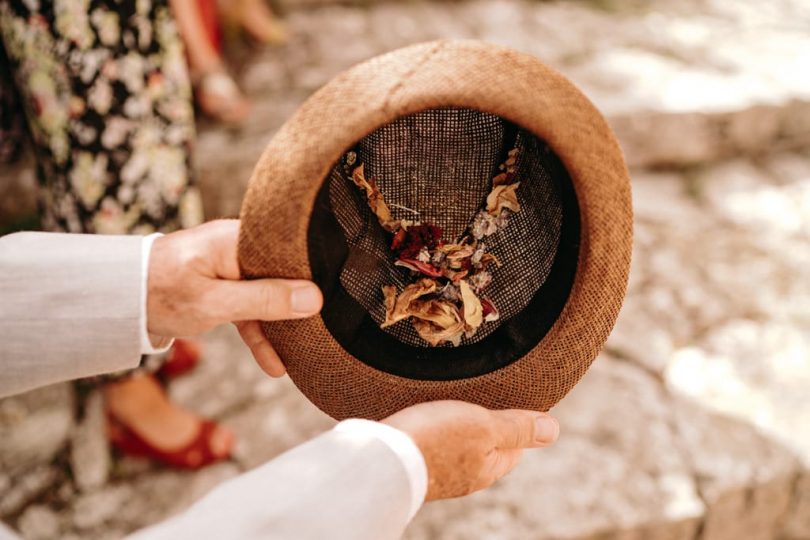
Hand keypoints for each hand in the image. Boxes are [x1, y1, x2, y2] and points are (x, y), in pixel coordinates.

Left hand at [147, 219, 322, 376]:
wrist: (115, 302)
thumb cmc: (160, 294)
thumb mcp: (215, 303)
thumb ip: (263, 301)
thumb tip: (314, 298)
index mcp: (238, 240)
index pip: (288, 253)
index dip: (312, 276)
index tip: (335, 300)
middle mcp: (237, 248)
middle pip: (282, 275)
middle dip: (300, 306)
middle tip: (326, 332)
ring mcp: (230, 267)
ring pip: (267, 296)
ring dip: (279, 328)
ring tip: (302, 357)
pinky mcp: (221, 286)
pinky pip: (249, 308)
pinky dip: (258, 333)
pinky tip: (274, 363)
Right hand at [383, 400, 558, 500]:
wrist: (382, 459)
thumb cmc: (437, 438)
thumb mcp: (485, 426)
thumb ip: (517, 428)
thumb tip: (553, 430)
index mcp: (490, 468)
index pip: (517, 447)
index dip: (518, 422)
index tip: (512, 398)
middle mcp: (467, 476)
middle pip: (488, 447)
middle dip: (487, 424)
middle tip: (480, 395)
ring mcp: (440, 473)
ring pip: (460, 446)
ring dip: (459, 426)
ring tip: (452, 402)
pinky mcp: (416, 464)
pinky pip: (434, 446)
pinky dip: (436, 431)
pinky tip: (428, 419)